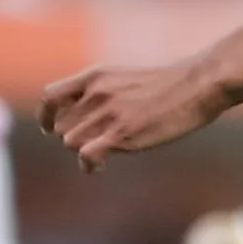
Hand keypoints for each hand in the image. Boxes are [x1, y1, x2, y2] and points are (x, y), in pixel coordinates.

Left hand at [37, 60, 229, 170]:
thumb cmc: (166, 85)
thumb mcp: (124, 78)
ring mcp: (107, 113)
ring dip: (83, 151)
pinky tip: (100, 167)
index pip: (49, 97)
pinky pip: (86, 155)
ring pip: (70, 142)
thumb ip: (100, 92)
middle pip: (61, 127)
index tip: (49, 129)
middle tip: (94, 144)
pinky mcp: (121, 133)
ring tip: (102, 155)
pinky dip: (88, 165)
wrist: (196, 85)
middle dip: (73, 138)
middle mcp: (95, 93)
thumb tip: (83, 115)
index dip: (46, 117)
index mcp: (94, 76)